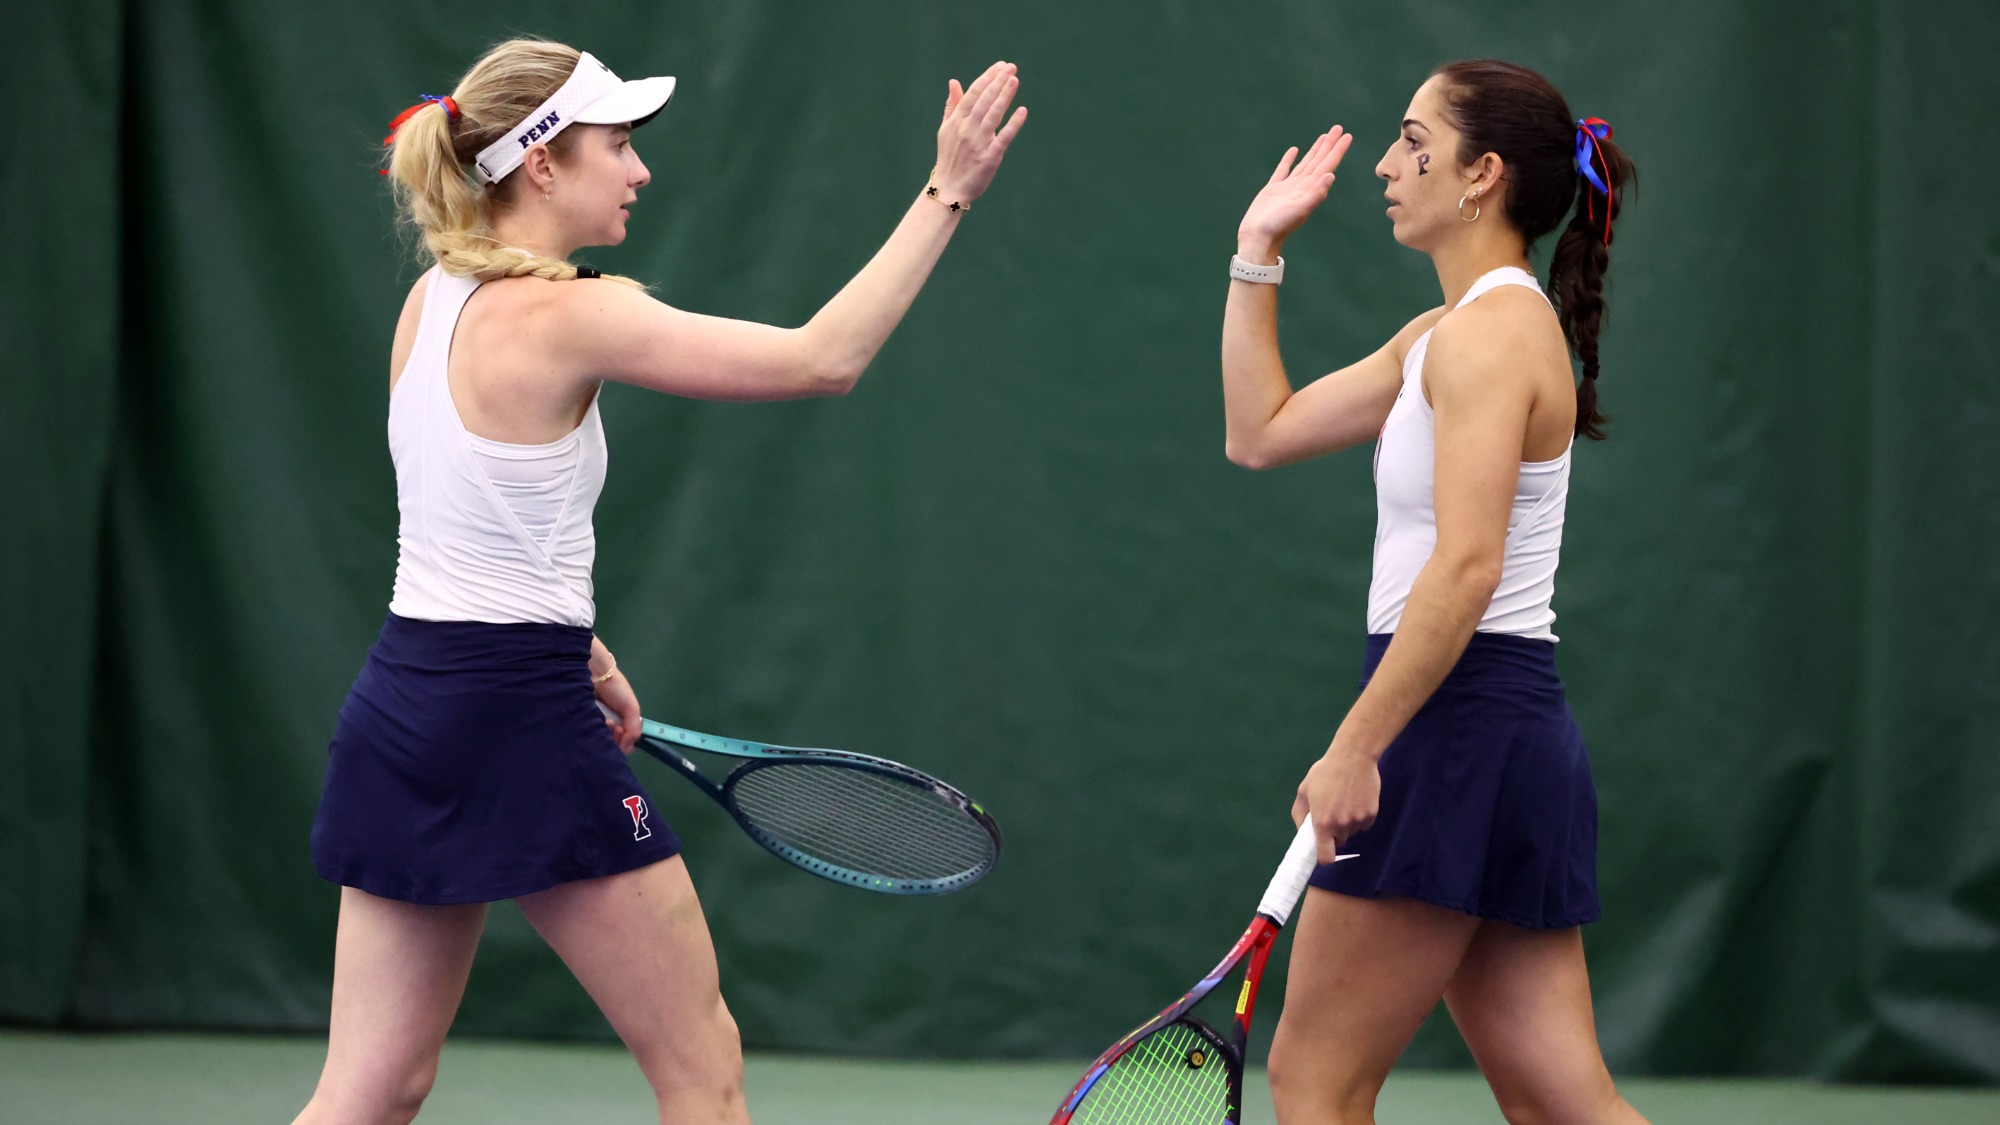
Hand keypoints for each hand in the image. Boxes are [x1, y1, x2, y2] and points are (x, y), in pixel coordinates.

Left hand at [594, 670, 642, 753]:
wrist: (596, 674)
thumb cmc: (616, 689)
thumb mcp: (631, 708)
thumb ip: (634, 729)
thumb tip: (627, 749)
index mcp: (623, 722)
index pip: (626, 742)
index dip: (624, 741)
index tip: (621, 732)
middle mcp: (610, 724)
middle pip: (612, 742)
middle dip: (614, 736)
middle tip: (611, 724)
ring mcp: (596, 723)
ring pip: (601, 739)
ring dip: (604, 732)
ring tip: (603, 720)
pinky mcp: (583, 721)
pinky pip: (589, 732)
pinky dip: (593, 728)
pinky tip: (594, 720)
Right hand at [933, 61, 1027, 203]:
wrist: (949, 188)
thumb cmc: (949, 157)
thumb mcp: (945, 130)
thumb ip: (952, 105)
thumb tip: (954, 82)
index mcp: (956, 121)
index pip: (973, 93)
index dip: (987, 78)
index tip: (1000, 66)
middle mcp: (967, 129)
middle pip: (984, 100)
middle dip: (998, 82)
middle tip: (1011, 67)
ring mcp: (978, 143)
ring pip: (994, 114)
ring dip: (1005, 96)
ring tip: (1015, 80)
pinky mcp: (990, 157)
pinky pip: (1004, 137)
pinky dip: (1013, 124)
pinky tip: (1022, 110)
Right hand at [1237, 126, 1353, 260]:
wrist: (1259, 238)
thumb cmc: (1279, 226)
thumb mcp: (1300, 209)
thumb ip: (1316, 193)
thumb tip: (1331, 175)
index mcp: (1310, 189)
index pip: (1327, 165)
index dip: (1337, 150)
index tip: (1347, 136)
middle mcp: (1302, 187)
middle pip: (1319, 161)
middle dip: (1329, 145)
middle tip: (1338, 128)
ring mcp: (1288, 187)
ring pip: (1305, 163)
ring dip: (1314, 150)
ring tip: (1322, 137)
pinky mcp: (1274, 189)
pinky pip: (1284, 170)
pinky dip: (1289, 160)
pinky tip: (1294, 150)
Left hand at [1290, 740, 1379, 863]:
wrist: (1353, 756)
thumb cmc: (1325, 772)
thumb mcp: (1304, 791)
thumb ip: (1300, 815)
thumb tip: (1302, 832)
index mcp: (1322, 822)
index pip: (1326, 857)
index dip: (1324, 858)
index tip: (1323, 852)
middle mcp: (1341, 825)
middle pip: (1339, 843)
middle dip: (1334, 834)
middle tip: (1330, 814)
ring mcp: (1358, 820)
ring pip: (1352, 832)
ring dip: (1347, 824)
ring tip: (1343, 801)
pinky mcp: (1371, 813)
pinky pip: (1364, 824)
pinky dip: (1359, 817)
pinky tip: (1355, 798)